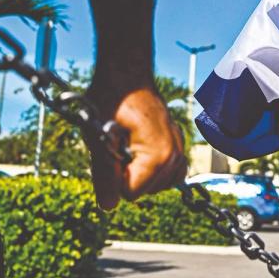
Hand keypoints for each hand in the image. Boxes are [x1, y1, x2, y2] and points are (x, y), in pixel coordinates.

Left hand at [86, 79, 186, 210]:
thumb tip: (107, 207)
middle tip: (117, 141)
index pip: (130, 193)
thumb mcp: (98, 137)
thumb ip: (104, 174)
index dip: (113, 176)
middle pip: (145, 192)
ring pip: (158, 185)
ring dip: (139, 172)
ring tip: (127, 144)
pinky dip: (154, 170)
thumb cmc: (110, 98)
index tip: (108, 148)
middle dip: (126, 174)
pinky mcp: (178, 143)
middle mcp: (176, 155)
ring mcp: (180, 148)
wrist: (126, 70)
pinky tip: (140, 153)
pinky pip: (171, 173)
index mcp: (159, 156)